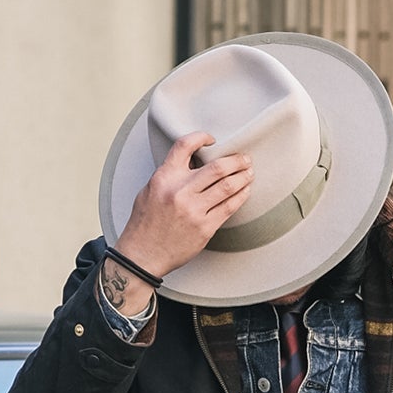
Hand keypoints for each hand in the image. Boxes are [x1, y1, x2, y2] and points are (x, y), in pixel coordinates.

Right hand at [115, 132, 253, 280]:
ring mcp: (194, 211)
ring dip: (243, 176)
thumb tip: (191, 161)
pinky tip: (245, 190)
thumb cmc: (145, 223)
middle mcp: (180, 191)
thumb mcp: (150, 189)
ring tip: (249, 172)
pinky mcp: (204, 228)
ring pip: (227, 186)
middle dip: (236, 160)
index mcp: (165, 178)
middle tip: (244, 158)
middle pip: (217, 167)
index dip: (202, 137)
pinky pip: (229, 207)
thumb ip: (170, 174)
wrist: (143, 255)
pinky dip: (241, 196)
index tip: (213, 139)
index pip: (185, 145)